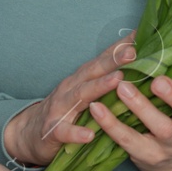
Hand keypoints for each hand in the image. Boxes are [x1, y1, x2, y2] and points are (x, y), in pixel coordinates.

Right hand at [4, 39, 137, 167]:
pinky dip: (76, 133)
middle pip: (94, 70)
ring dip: (99, 86)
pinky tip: (89, 134)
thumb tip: (139, 68)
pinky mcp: (52, 131)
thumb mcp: (86, 93)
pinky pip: (65, 132)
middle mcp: (71, 87)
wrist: (30, 133)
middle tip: (133, 52)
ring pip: (81, 95)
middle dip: (114, 60)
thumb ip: (108, 81)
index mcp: (82, 78)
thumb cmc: (67, 111)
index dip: (121, 47)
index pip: (104, 58)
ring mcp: (60, 108)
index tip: (141, 35)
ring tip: (118, 79)